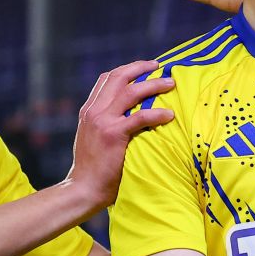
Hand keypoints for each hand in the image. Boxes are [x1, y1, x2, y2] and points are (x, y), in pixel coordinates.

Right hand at [65, 60, 174, 206]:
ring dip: (154, 85)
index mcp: (89, 110)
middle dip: (141, 67)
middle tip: (159, 67)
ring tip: (171, 84)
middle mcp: (94, 111)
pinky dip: (157, 113)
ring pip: (131, 92)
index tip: (144, 68)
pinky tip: (170, 115)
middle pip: (118, 77)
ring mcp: (102, 121)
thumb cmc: (93, 170)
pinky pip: (140, 117)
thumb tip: (126, 118)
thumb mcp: (93, 139)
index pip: (106, 79)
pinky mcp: (113, 134)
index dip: (127, 70)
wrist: (83, 189)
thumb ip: (105, 125)